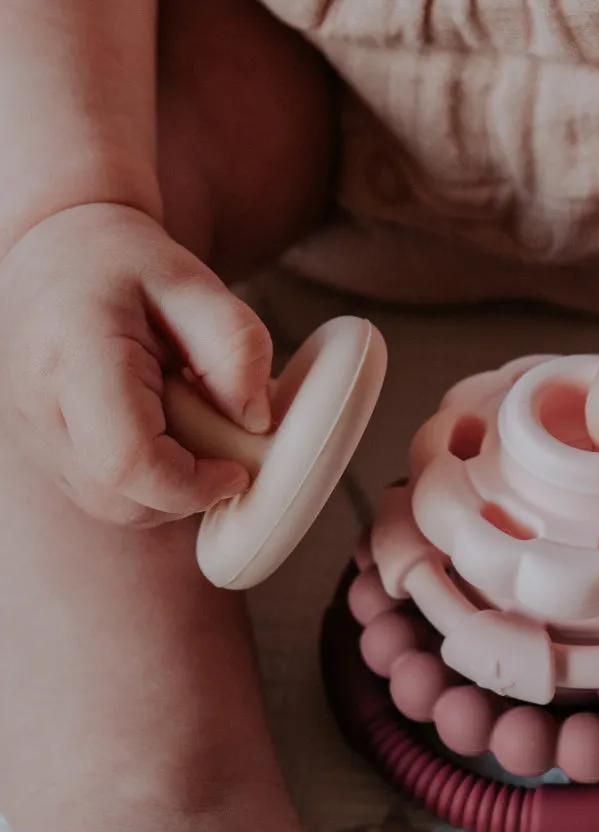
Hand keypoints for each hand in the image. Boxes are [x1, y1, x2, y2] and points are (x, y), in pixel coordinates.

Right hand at [0, 203, 272, 526]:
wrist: (56, 250)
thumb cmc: (127, 264)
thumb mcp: (194, 285)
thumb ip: (236, 349)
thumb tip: (256, 422)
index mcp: (74, 357)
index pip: (128, 460)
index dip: (192, 485)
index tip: (237, 470)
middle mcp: (41, 405)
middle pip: (119, 498)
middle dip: (186, 493)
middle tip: (221, 449)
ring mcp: (34, 434)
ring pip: (110, 507)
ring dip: (167, 492)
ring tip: (189, 430)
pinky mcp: (43, 450)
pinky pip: (102, 495)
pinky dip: (146, 486)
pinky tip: (165, 438)